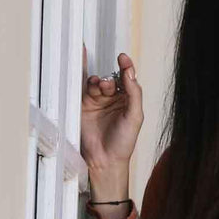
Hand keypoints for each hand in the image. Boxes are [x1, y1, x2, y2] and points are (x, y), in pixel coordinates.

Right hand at [80, 42, 142, 173]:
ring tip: (100, 88)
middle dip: (110, 80)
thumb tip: (130, 72)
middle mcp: (113, 99)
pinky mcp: (84, 105)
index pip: (127, 79)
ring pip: (97, 83)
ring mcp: (98, 101)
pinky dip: (84, 78)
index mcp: (128, 100)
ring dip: (99, 83)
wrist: (104, 160)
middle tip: (108, 85)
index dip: (125, 67)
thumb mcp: (135, 117)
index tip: (123, 58)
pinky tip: (83, 67)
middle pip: (111, 79)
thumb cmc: (123, 143)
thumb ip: (134, 93)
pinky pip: (84, 88)